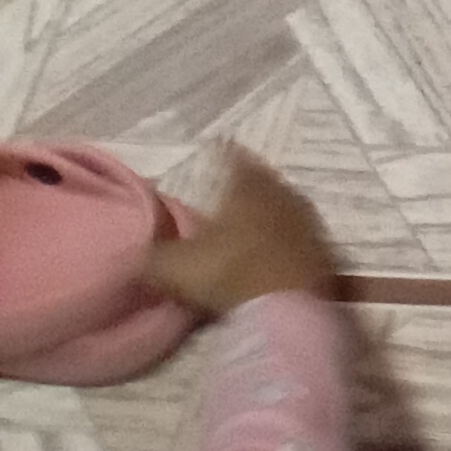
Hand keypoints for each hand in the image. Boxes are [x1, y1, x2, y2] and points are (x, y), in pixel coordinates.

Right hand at [141, 151, 334, 315]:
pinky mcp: (324, 248)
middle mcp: (282, 193)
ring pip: (286, 206)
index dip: (225, 154)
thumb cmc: (229, 273)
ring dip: (273, 211)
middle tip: (237, 188)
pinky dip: (291, 239)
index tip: (219, 146)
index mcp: (247, 188)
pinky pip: (303, 236)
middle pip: (264, 181)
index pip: (234, 160)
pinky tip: (283, 252)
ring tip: (258, 221)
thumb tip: (125, 253)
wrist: (287, 305)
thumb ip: (151, 258)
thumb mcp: (176, 268)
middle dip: (250, 184)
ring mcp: (307, 220)